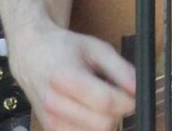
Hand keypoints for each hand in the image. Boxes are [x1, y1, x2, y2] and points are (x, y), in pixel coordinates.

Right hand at [7, 23, 135, 130]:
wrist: (31, 55)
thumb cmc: (64, 49)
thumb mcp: (96, 48)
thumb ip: (121, 69)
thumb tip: (139, 88)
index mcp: (64, 78)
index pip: (107, 102)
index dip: (128, 101)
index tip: (133, 94)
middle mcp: (54, 103)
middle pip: (103, 124)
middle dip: (118, 113)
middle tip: (118, 98)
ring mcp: (50, 121)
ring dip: (106, 122)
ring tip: (100, 103)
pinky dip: (93, 128)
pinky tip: (89, 112)